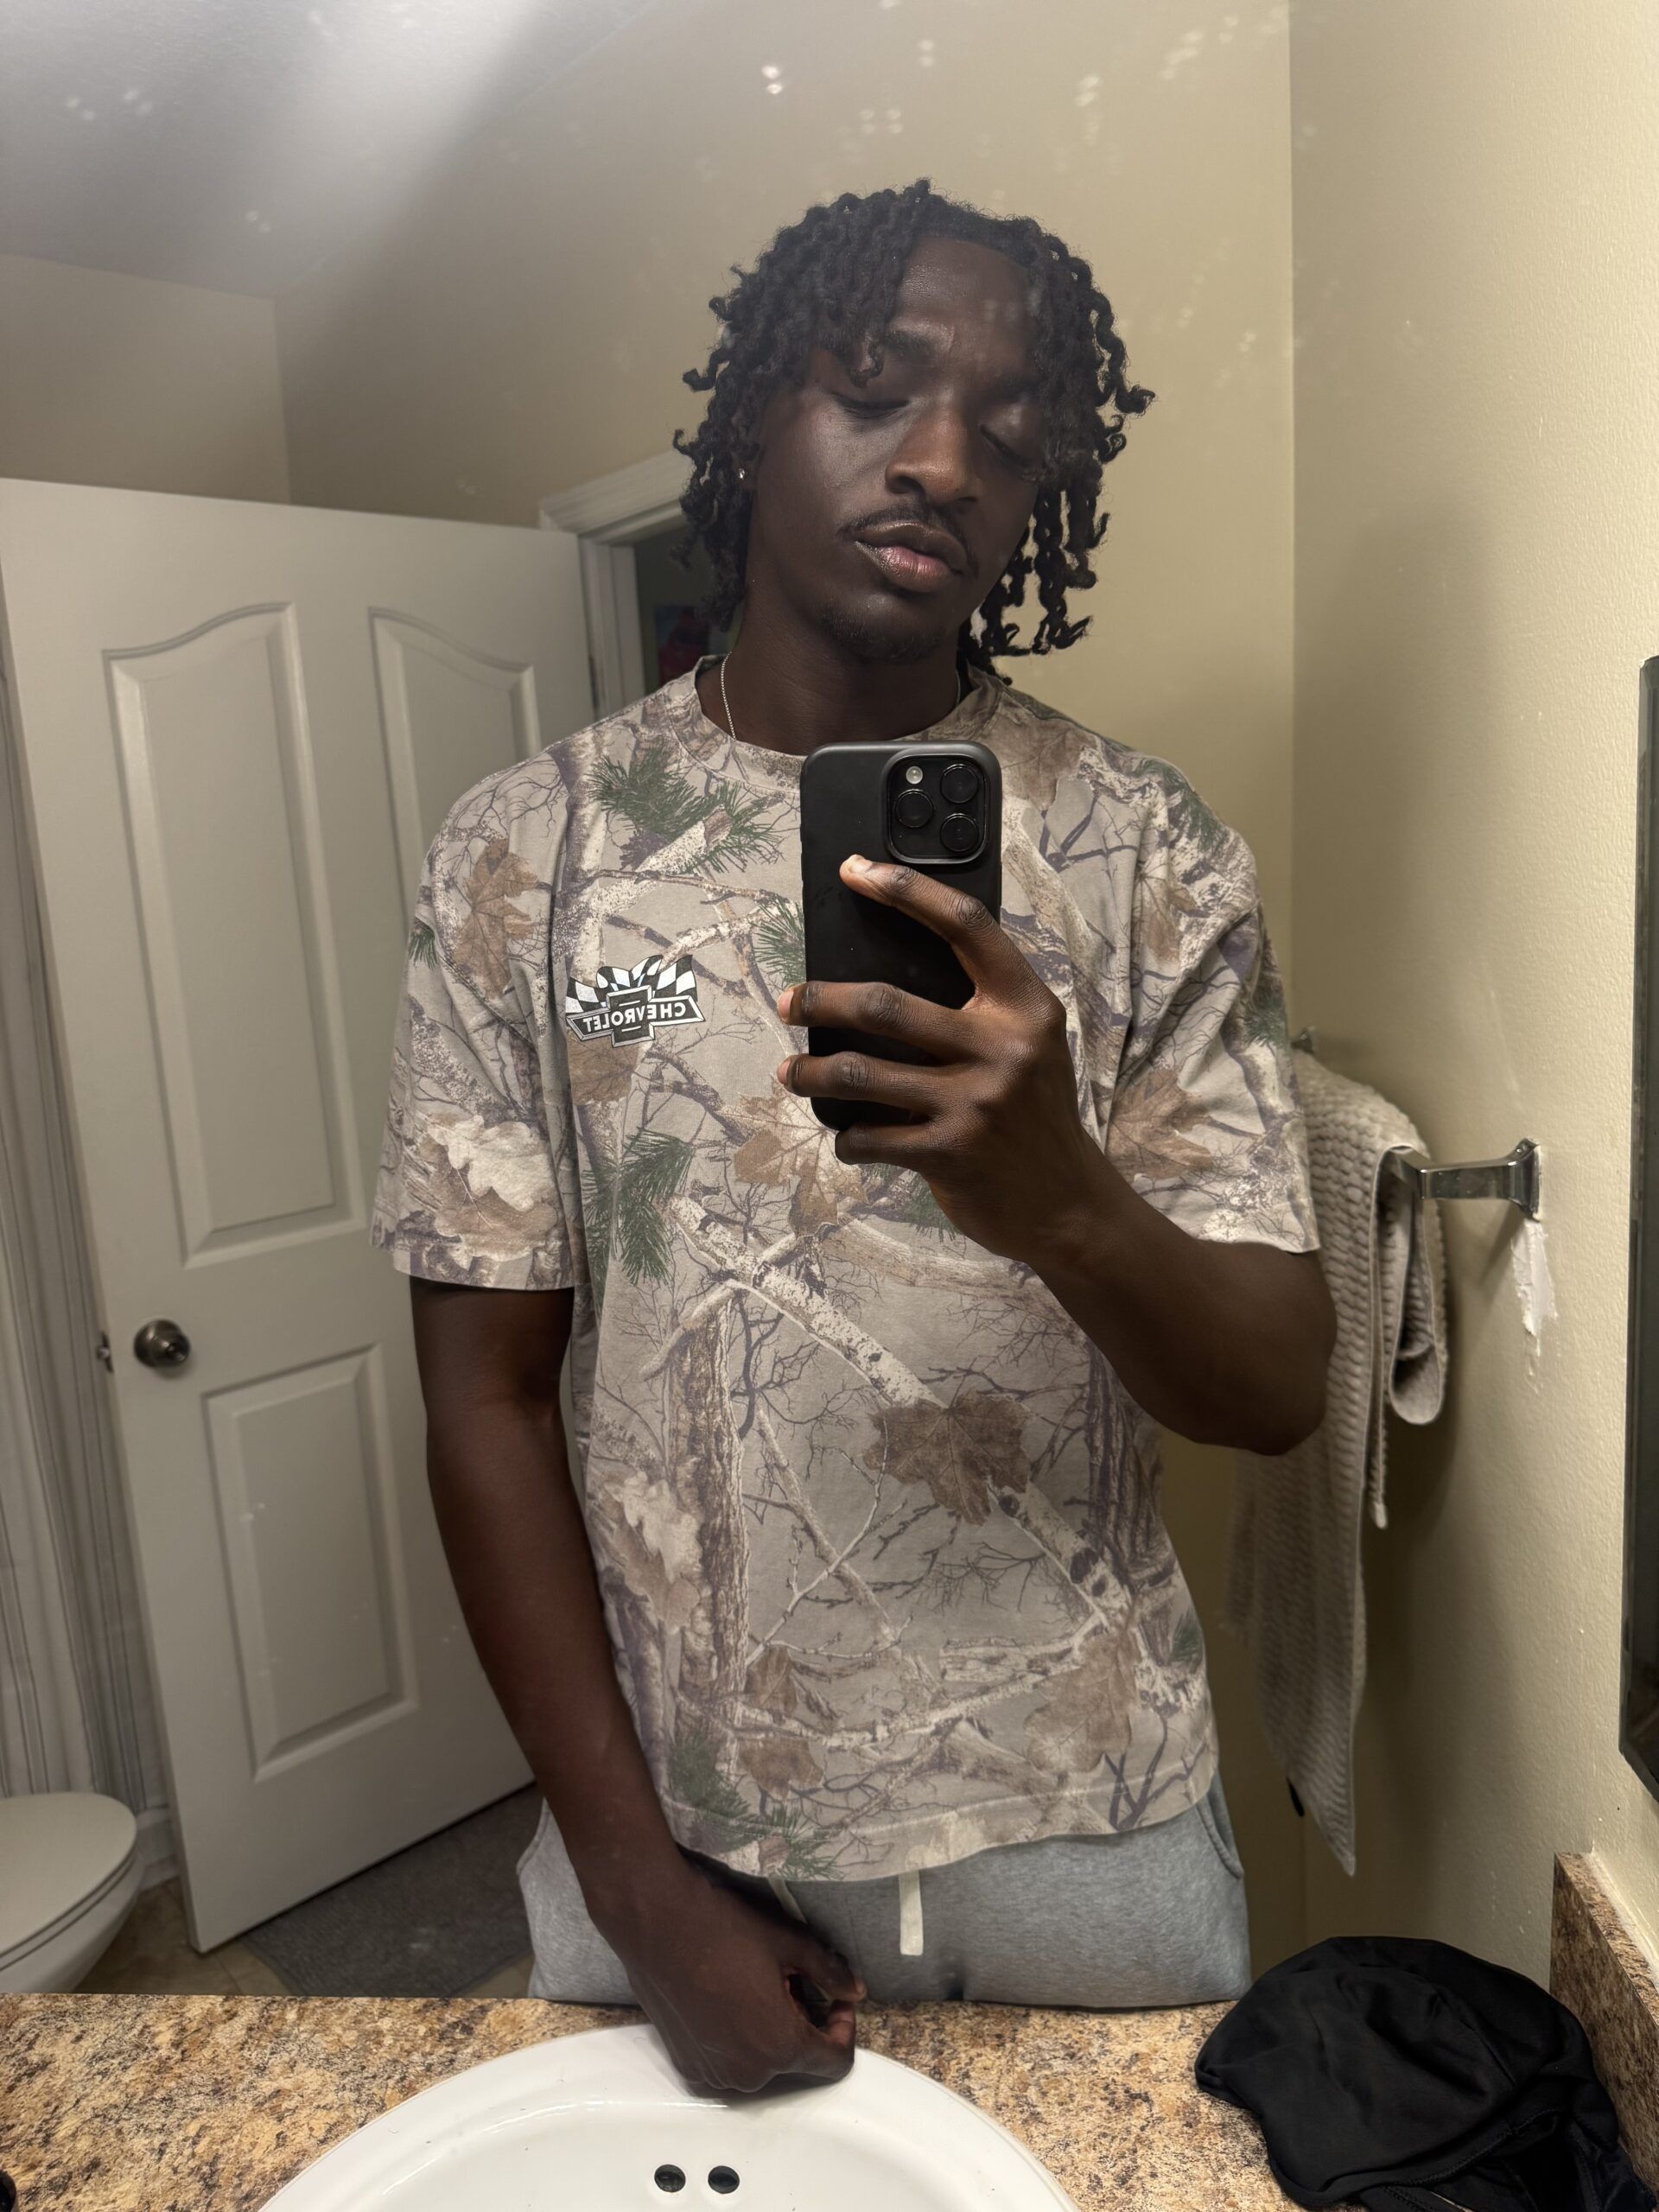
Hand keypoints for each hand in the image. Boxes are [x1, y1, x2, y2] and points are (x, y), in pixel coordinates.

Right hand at [596, 1858, 864, 2095]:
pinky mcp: (687, 2064)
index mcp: (780, 2046)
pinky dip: (738, 2038)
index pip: (835, 2061)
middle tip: (790, 1978)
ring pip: (762, 2062)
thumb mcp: (789, 1942)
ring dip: (770, 2031)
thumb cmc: (724, 1928)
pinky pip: (729, 2061)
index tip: (834, 1996)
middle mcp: (748, 2074)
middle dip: (804, 2022)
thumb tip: (856, 1991)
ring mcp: (714, 2074)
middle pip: (797, 2060)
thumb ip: (829, 1972)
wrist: (655, 1922)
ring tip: (757, 1985)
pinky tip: (728, 1998)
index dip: (844, 2026)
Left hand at [774, 853, 1098, 1261]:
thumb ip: (982, 1007)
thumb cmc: (1035, 1114)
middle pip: (884, 1004)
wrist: (1069, 1204)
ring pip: (860, 1073)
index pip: (964, 925)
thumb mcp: (1029, 1046)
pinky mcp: (949, 1153)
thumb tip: (883, 970)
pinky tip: (846, 1137)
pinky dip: (846, 1138)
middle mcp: (1003, 1046)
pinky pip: (869, 1137)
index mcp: (1025, 1006)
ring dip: (811, 1074)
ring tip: (790, 1074)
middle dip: (820, 1000)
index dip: (905, 890)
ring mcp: (975, 1101)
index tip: (854, 869)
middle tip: (789, 1002)